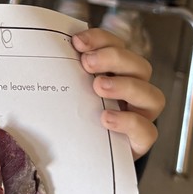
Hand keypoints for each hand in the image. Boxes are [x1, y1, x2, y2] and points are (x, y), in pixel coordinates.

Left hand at [73, 27, 164, 159]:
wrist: (83, 154)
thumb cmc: (75, 115)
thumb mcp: (68, 90)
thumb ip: (61, 72)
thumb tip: (39, 54)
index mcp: (117, 72)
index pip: (118, 46)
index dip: (101, 39)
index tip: (78, 42)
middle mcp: (134, 90)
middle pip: (139, 66)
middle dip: (114, 58)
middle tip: (87, 63)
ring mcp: (141, 115)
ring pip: (152, 95)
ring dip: (126, 86)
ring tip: (98, 87)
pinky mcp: (140, 141)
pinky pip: (147, 131)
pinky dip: (129, 122)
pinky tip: (106, 118)